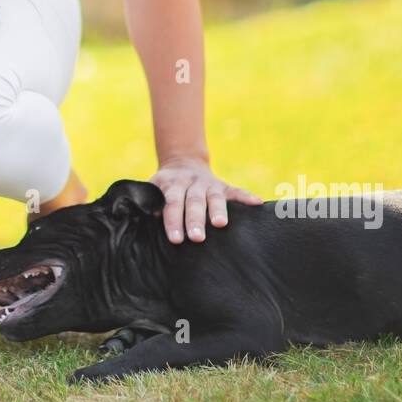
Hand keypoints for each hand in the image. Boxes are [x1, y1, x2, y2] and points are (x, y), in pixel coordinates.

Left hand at [149, 153, 264, 243]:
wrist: (182, 163)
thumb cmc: (164, 187)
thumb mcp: (153, 188)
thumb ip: (148, 201)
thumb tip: (144, 216)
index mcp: (172, 184)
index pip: (172, 203)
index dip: (173, 220)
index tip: (175, 238)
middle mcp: (192, 183)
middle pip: (193, 202)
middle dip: (195, 220)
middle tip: (197, 238)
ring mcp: (209, 184)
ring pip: (214, 197)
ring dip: (217, 210)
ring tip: (220, 224)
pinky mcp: (224, 186)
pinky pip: (237, 191)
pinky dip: (247, 196)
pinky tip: (257, 203)